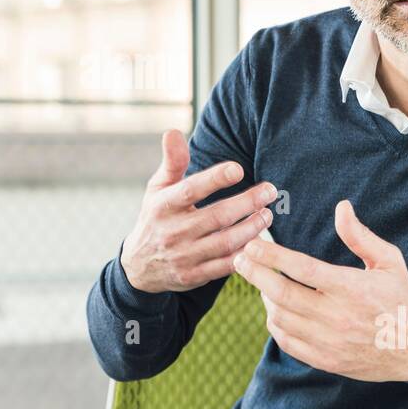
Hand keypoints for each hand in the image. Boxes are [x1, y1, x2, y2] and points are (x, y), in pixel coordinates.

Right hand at [120, 129, 275, 293]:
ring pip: (226, 242)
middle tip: (270, 191)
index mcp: (163, 205)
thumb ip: (172, 161)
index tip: (238, 168)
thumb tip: (173, 131)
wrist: (138, 266)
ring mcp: (183, 256)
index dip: (215, 179)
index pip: (190, 190)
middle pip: (217, 216)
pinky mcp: (193, 276)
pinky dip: (245, 253)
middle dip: (248, 202)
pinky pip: (225, 266)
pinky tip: (258, 241)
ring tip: (267, 214)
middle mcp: (172, 232)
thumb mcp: (158, 189)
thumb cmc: (155, 217)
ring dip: (252, 227)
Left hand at [232, 199, 407, 381]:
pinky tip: (274, 310)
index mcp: (351, 288)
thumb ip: (360, 236)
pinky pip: (287, 342)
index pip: (302, 269)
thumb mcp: (389, 262)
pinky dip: (275, 325)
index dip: (272, 256)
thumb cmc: (402, 299)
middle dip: (255, 274)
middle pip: (282, 294)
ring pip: (280, 318)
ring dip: (264, 298)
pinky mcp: (325, 360)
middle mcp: (336, 316)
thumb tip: (341, 207)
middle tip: (240, 259)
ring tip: (260, 282)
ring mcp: (329, 341)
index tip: (252, 245)